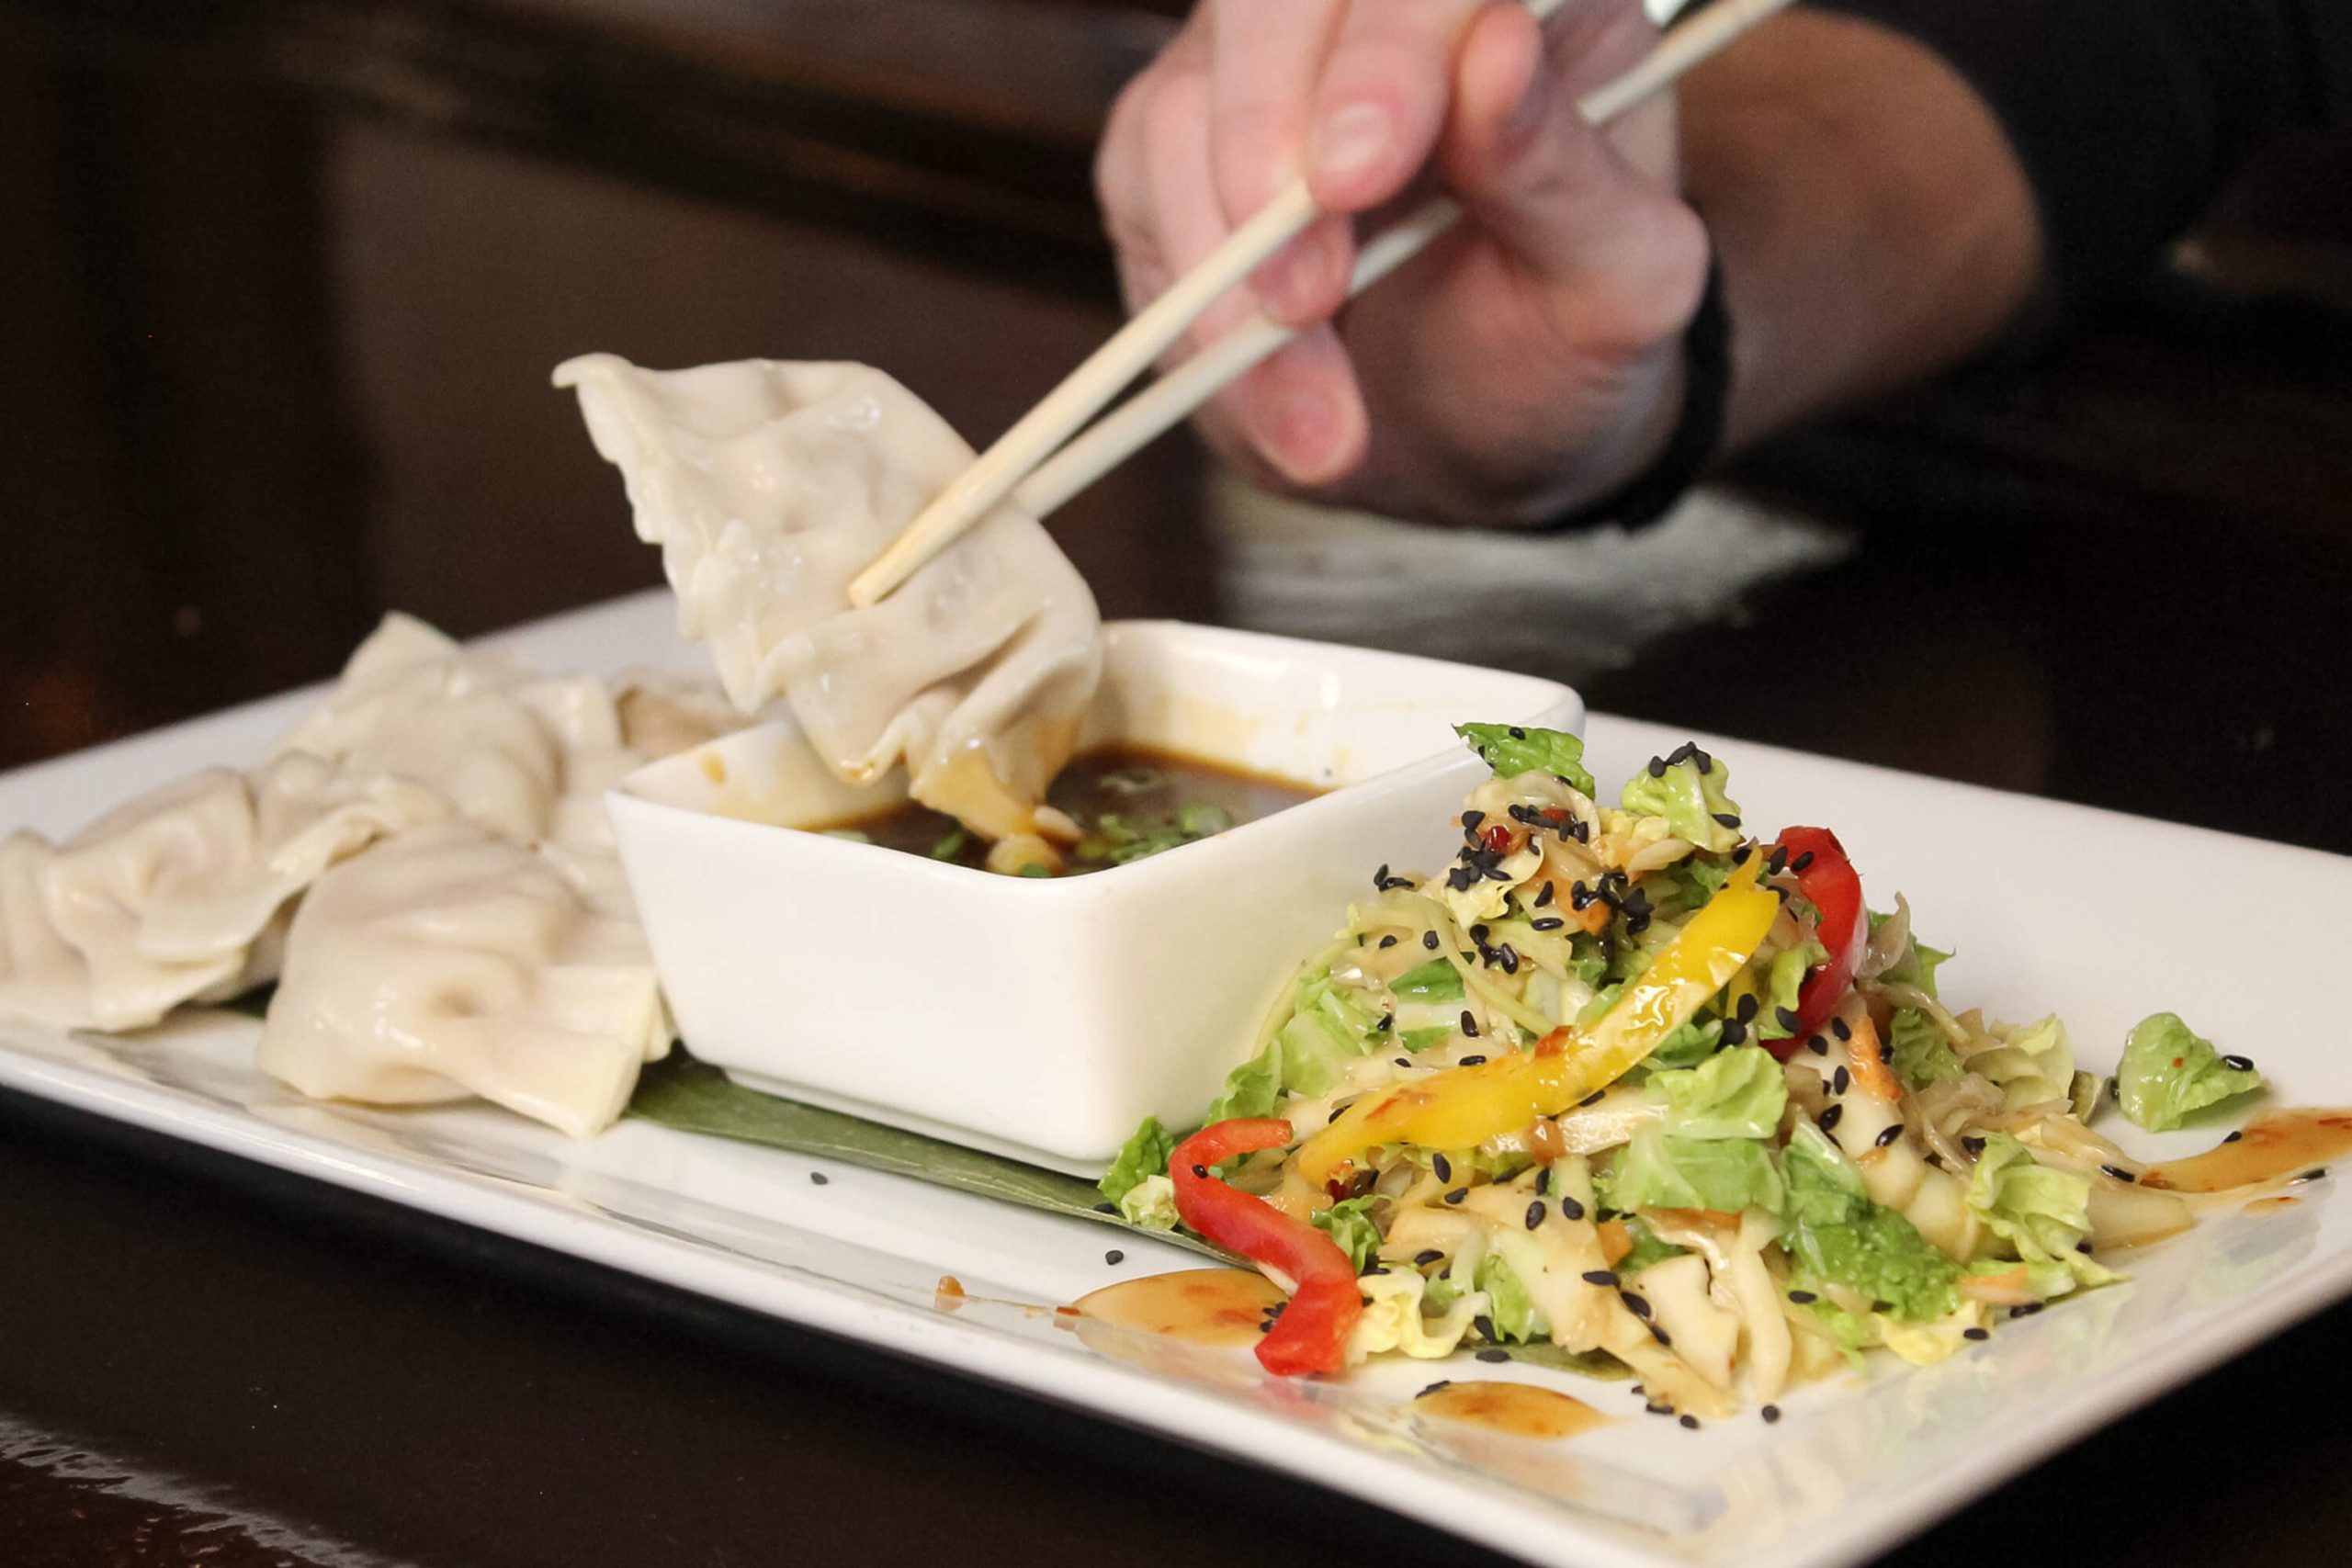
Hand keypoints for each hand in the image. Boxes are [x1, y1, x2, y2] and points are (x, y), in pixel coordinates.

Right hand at [1095, 0, 1710, 527]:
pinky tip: (1276, 407)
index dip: (1385, 51)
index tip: (1356, 179)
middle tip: (1299, 298)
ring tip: (1319, 423)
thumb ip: (1565, 172)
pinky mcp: (1179, 141)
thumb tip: (1498, 48)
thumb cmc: (1563, 334)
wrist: (1476, 428)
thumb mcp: (1617, 283)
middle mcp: (1373, 1)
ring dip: (1230, 281)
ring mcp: (1264, 62)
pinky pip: (1144, 192)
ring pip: (1185, 103)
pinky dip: (1197, 324)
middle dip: (1266, 136)